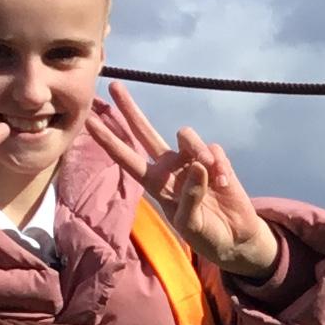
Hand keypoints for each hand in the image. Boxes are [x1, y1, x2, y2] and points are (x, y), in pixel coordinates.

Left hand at [88, 80, 279, 276]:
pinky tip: (225, 184)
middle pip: (145, 131)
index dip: (108, 140)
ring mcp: (192, 161)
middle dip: (129, 109)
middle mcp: (170, 167)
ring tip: (210, 171)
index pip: (127, 158)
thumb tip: (197, 165)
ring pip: (186, 136)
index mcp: (156, 183)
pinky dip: (220, 165)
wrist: (235, 238)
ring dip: (197, 150)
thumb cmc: (205, 234)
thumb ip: (190, 196)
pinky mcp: (216, 161)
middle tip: (115, 86)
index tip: (89, 121)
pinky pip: (213, 150)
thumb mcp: (190, 223)